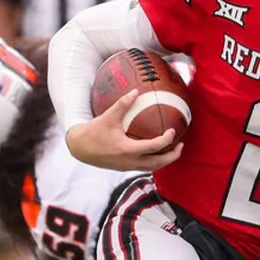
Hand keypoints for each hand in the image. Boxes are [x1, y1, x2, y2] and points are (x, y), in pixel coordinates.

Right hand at [65, 90, 183, 170]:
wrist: (79, 148)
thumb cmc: (93, 132)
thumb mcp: (108, 117)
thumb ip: (122, 104)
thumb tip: (135, 91)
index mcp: (128, 150)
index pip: (154, 147)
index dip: (166, 140)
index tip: (173, 131)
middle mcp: (130, 162)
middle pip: (158, 163)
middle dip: (172, 156)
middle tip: (181, 145)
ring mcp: (127, 167)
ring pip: (151, 167)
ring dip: (164, 161)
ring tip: (172, 150)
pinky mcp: (123, 168)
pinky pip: (143, 167)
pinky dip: (153, 161)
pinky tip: (155, 151)